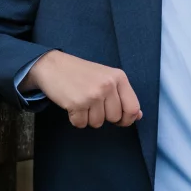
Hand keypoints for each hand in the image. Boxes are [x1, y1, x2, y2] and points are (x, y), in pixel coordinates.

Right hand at [26, 50, 141, 128]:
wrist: (52, 66)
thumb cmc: (80, 73)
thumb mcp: (106, 78)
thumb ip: (123, 96)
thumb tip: (138, 115)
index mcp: (118, 77)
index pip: (133, 108)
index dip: (127, 119)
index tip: (119, 119)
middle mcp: (107, 85)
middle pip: (114, 118)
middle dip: (103, 116)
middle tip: (92, 103)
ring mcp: (93, 94)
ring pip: (98, 123)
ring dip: (88, 117)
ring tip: (81, 101)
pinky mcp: (77, 103)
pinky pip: (81, 124)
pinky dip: (76, 119)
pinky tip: (72, 105)